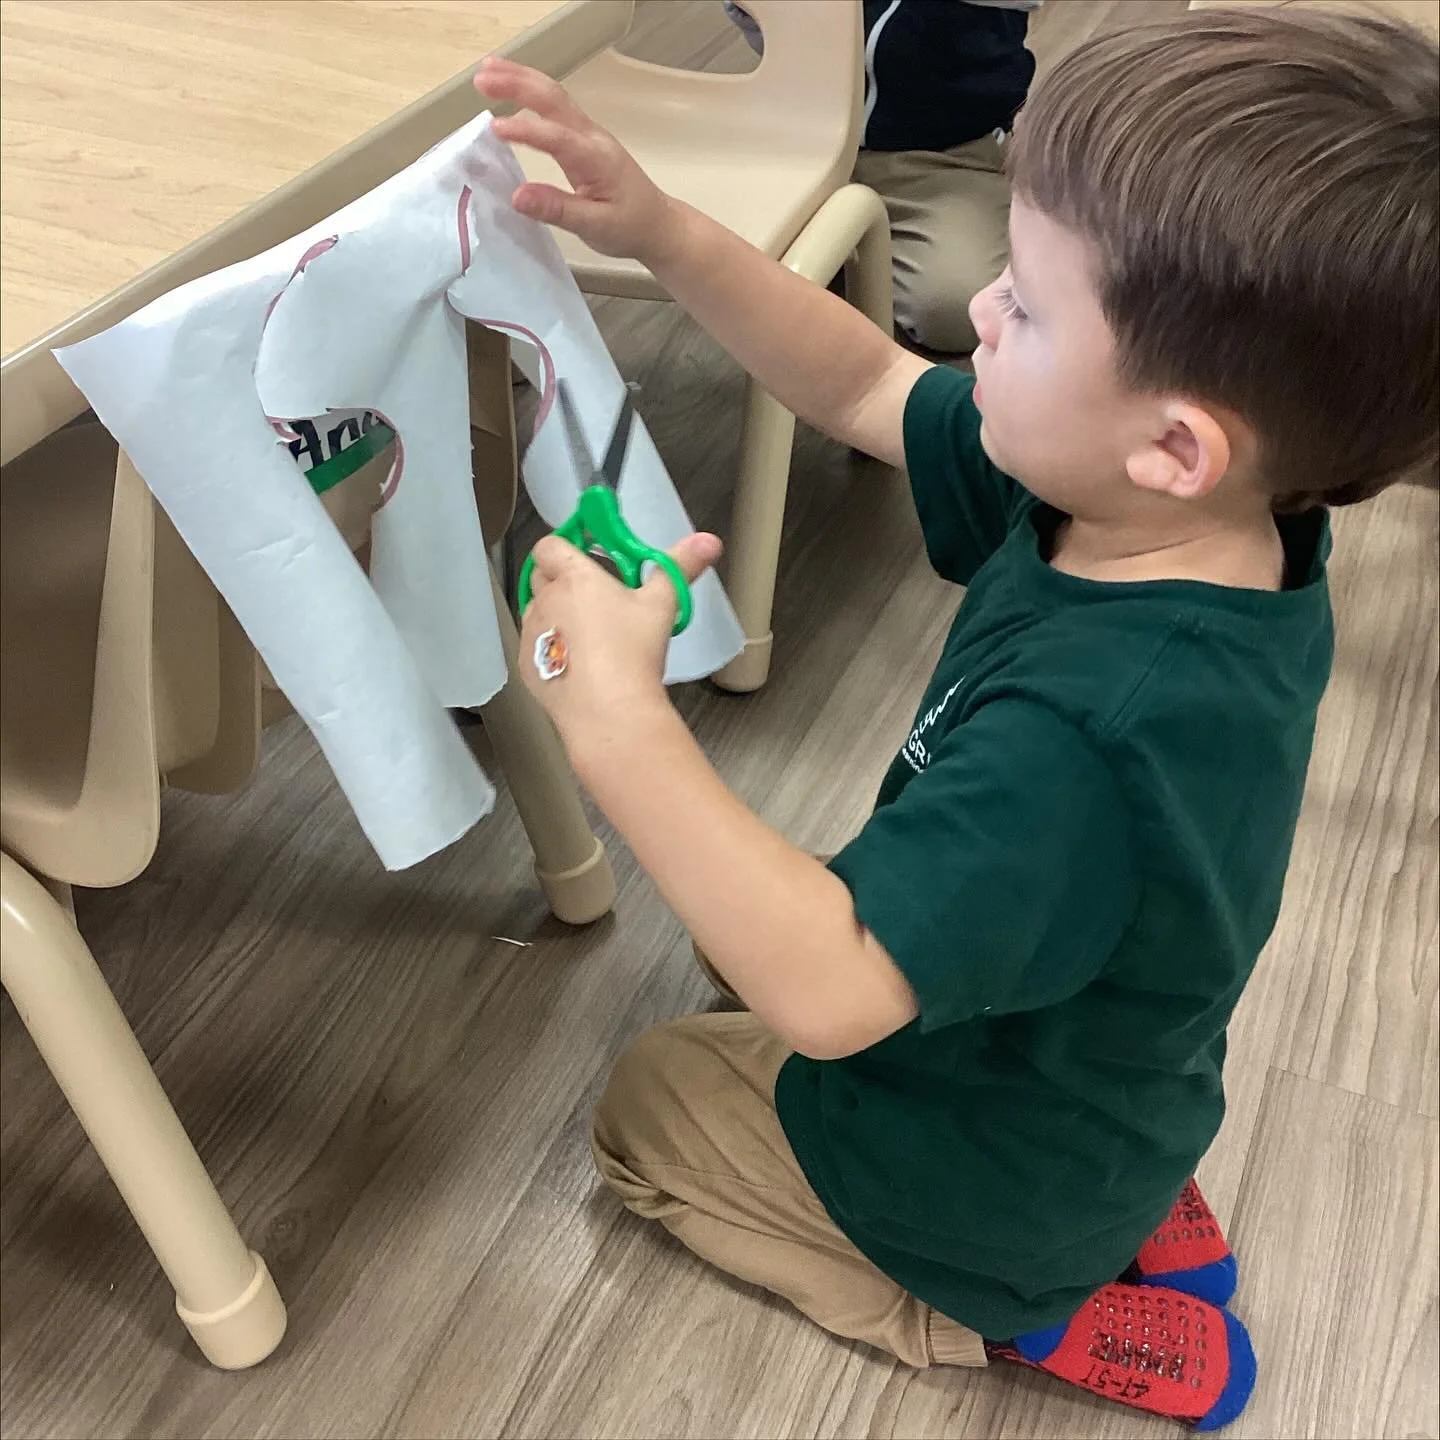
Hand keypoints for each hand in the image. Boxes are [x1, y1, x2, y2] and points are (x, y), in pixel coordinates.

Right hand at [475, 57, 682, 265]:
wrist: (659, 225)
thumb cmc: (630, 228)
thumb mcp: (595, 227)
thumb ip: (557, 209)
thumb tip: (518, 196)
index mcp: (596, 158)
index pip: (557, 138)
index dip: (526, 131)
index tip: (494, 128)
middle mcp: (592, 137)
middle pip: (553, 99)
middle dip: (517, 84)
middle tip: (480, 78)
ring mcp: (588, 133)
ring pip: (554, 96)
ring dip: (521, 79)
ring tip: (487, 69)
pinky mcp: (584, 138)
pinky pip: (555, 106)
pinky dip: (531, 91)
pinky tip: (512, 86)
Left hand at [517, 531, 722, 757]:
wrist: (608, 711)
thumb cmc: (633, 651)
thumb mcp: (662, 605)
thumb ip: (680, 567)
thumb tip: (709, 541)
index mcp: (574, 578)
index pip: (549, 545)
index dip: (564, 547)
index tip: (587, 556)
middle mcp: (545, 601)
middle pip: (540, 576)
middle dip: (560, 580)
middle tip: (594, 597)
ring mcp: (532, 635)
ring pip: (536, 613)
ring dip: (554, 615)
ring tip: (588, 635)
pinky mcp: (527, 668)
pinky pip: (535, 649)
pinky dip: (551, 651)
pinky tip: (579, 667)